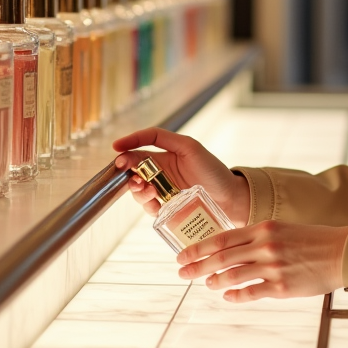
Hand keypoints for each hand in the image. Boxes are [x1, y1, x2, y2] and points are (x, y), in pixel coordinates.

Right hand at [113, 127, 251, 225]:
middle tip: (134, 176)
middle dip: (128, 173)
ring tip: (147, 189)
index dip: (127, 148)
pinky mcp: (166, 210)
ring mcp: (162, 192)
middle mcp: (161, 174)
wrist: (231, 198)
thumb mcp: (189, 147)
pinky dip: (148, 205)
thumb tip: (139, 136)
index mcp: (165, 156)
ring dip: (137, 190)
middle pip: (134, 172)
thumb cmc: (212, 170)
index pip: (139, 150)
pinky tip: (155, 203)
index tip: (116, 149)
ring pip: (139, 191)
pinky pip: (149, 208)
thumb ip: (164, 138)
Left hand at [176, 221, 347, 302]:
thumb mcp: (280, 229)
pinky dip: (235, 296)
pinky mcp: (281, 287)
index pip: (222, 238)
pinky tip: (228, 296)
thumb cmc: (310, 240)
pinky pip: (251, 293)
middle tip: (183, 273)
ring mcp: (273, 267)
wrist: (339, 252)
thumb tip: (230, 248)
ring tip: (207, 284)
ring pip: (233, 276)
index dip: (199, 248)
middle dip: (198, 266)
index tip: (183, 255)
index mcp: (263, 228)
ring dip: (215, 281)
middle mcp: (265, 245)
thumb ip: (256, 236)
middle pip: (222, 257)